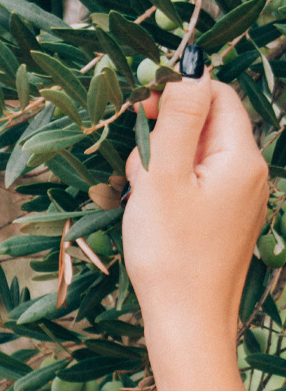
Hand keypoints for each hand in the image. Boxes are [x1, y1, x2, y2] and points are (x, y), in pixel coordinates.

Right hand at [122, 69, 268, 337]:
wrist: (186, 322)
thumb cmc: (170, 252)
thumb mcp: (165, 175)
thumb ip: (178, 118)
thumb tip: (190, 69)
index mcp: (242, 158)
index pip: (217, 96)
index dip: (177, 95)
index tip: (141, 113)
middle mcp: (250, 176)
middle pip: (204, 127)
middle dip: (165, 138)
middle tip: (142, 170)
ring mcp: (239, 202)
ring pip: (195, 159)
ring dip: (163, 167)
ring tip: (145, 199)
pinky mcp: (224, 223)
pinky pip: (196, 187)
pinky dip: (170, 191)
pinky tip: (155, 216)